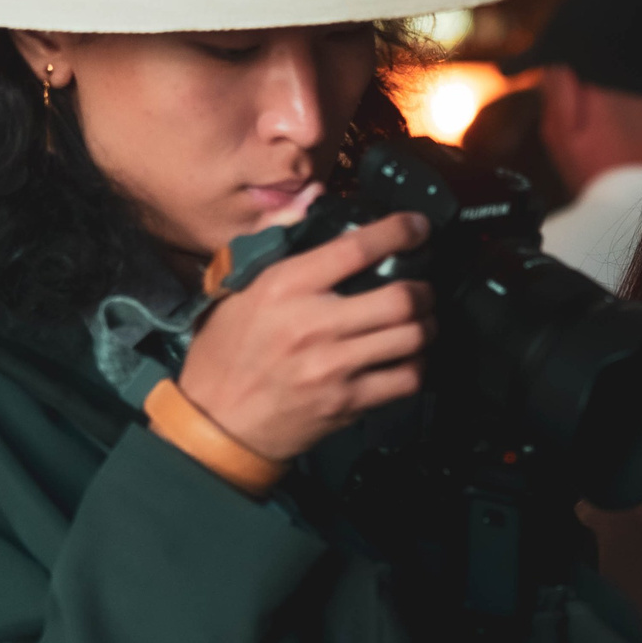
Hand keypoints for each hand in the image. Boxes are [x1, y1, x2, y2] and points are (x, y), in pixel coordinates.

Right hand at [177, 213, 434, 461]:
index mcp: (284, 287)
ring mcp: (333, 365)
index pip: (356, 248)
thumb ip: (281, 259)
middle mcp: (312, 323)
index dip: (399, 232)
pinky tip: (407, 360)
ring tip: (419, 324)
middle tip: (422, 291)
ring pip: (412, 337)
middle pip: (401, 297)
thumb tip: (317, 219)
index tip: (417, 227)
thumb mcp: (240, 295)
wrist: (215, 423)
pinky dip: (417, 366)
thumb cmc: (226, 357)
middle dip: (424, 291)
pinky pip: (407, 378)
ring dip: (426, 327)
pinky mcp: (347, 401)